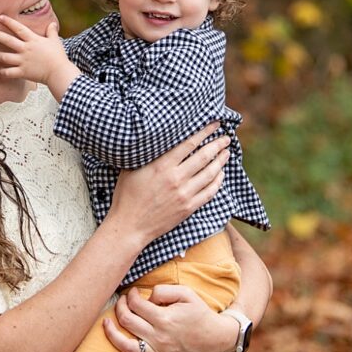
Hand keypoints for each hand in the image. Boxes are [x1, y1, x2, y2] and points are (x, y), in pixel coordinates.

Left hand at [0, 15, 73, 90]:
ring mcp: (23, 61)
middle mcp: (26, 49)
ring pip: (4, 57)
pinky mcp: (22, 72)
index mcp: (33, 40)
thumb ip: (52, 32)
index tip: (0, 17)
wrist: (59, 72)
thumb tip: (52, 23)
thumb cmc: (58, 56)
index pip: (19, 28)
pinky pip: (9, 73)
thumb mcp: (55, 41)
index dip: (9, 22)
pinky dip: (3, 73)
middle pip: (7, 40)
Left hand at [102, 284, 234, 351]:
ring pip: (126, 346)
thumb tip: (145, 297)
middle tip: (122, 301)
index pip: (136, 304)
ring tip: (106, 323)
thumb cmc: (199, 313)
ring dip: (111, 334)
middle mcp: (159, 337)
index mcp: (165, 319)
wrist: (214, 338)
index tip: (132, 292)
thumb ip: (164, 290)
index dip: (130, 295)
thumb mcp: (186, 294)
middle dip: (120, 307)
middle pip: (127, 321)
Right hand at [103, 124, 228, 243]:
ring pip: (210, 173)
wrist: (130, 226)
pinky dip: (218, 181)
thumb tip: (153, 141)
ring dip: (221, 161)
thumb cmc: (126, 196)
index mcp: (161, 166)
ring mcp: (185, 194)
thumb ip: (145, 156)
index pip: (188, 144)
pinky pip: (210, 192)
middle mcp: (176, 178)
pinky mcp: (189, 207)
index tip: (215, 125)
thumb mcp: (130, 170)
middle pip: (204, 157)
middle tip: (226, 138)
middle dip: (217, 145)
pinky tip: (221, 174)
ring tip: (226, 153)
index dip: (204, 133)